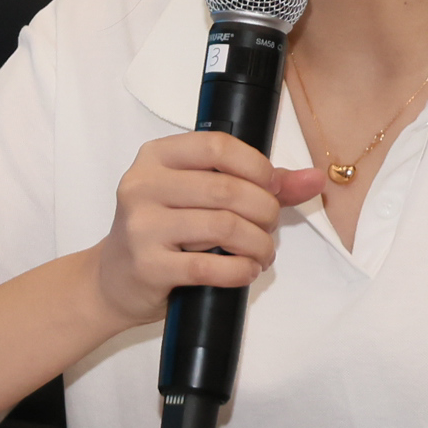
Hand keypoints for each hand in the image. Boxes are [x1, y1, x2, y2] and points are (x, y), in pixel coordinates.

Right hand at [86, 130, 326, 330]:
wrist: (112, 280)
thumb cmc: (163, 232)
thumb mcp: (197, 197)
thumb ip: (255, 184)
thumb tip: (314, 179)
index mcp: (156, 157)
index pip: (217, 146)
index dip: (256, 167)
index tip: (272, 187)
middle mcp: (143, 185)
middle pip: (226, 190)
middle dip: (264, 211)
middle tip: (269, 226)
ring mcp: (142, 226)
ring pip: (223, 227)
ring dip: (258, 244)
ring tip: (262, 253)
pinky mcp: (148, 266)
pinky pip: (210, 267)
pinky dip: (241, 271)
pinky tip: (246, 271)